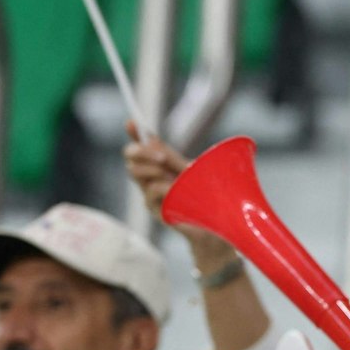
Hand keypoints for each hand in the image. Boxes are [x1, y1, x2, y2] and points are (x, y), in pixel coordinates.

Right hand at [123, 123, 230, 256]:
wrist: (219, 227)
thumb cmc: (207, 198)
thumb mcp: (192, 171)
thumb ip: (172, 158)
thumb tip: (153, 139)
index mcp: (161, 166)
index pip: (144, 145)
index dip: (136, 133)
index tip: (132, 122)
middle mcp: (151, 179)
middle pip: (130, 157)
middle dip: (142, 151)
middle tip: (161, 156)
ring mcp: (151, 195)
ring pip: (135, 172)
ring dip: (150, 168)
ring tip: (168, 172)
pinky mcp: (157, 210)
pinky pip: (151, 192)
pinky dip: (161, 187)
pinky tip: (173, 189)